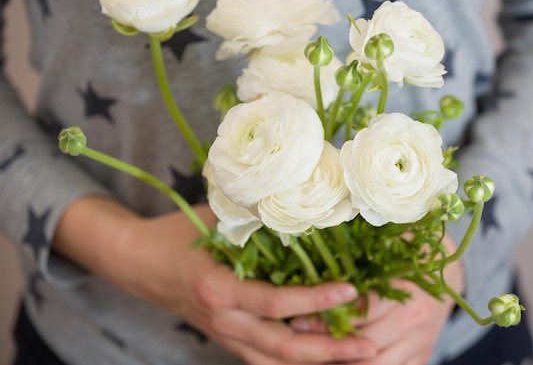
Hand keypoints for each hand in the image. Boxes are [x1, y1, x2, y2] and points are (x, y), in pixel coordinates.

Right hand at [53, 197, 376, 364]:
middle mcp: (224, 321)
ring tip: (358, 356)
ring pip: (277, 362)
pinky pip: (266, 360)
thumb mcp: (214, 219)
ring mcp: (226, 337)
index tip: (351, 290)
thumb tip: (304, 206)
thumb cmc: (176, 235)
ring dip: (319, 361)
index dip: (315, 300)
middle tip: (371, 346)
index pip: (274, 303)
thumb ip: (255, 219)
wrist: (137, 263)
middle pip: (284, 349)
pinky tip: (325, 357)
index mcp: (218, 289)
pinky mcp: (228, 341)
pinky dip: (296, 361)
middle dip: (331, 351)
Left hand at [290, 236, 464, 364]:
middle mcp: (414, 323)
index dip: (327, 317)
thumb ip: (369, 238)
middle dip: (328, 344)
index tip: (298, 317)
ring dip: (343, 363)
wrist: (449, 278)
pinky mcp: (419, 358)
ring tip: (315, 355)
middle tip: (299, 338)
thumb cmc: (413, 254)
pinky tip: (337, 360)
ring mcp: (418, 345)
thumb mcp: (396, 240)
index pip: (361, 312)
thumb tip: (326, 226)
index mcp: (406, 292)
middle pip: (364, 344)